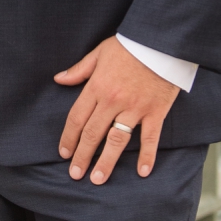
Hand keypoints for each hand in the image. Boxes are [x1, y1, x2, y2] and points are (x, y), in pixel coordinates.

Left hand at [54, 41, 178, 183]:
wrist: (161, 41)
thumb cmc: (130, 45)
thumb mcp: (100, 52)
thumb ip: (79, 70)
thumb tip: (59, 79)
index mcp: (97, 87)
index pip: (78, 118)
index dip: (69, 137)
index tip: (64, 152)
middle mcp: (114, 101)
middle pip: (93, 134)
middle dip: (82, 156)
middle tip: (75, 174)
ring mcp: (135, 108)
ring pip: (117, 141)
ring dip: (106, 162)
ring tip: (98, 179)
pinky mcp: (156, 111)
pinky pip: (150, 138)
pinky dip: (147, 155)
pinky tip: (143, 172)